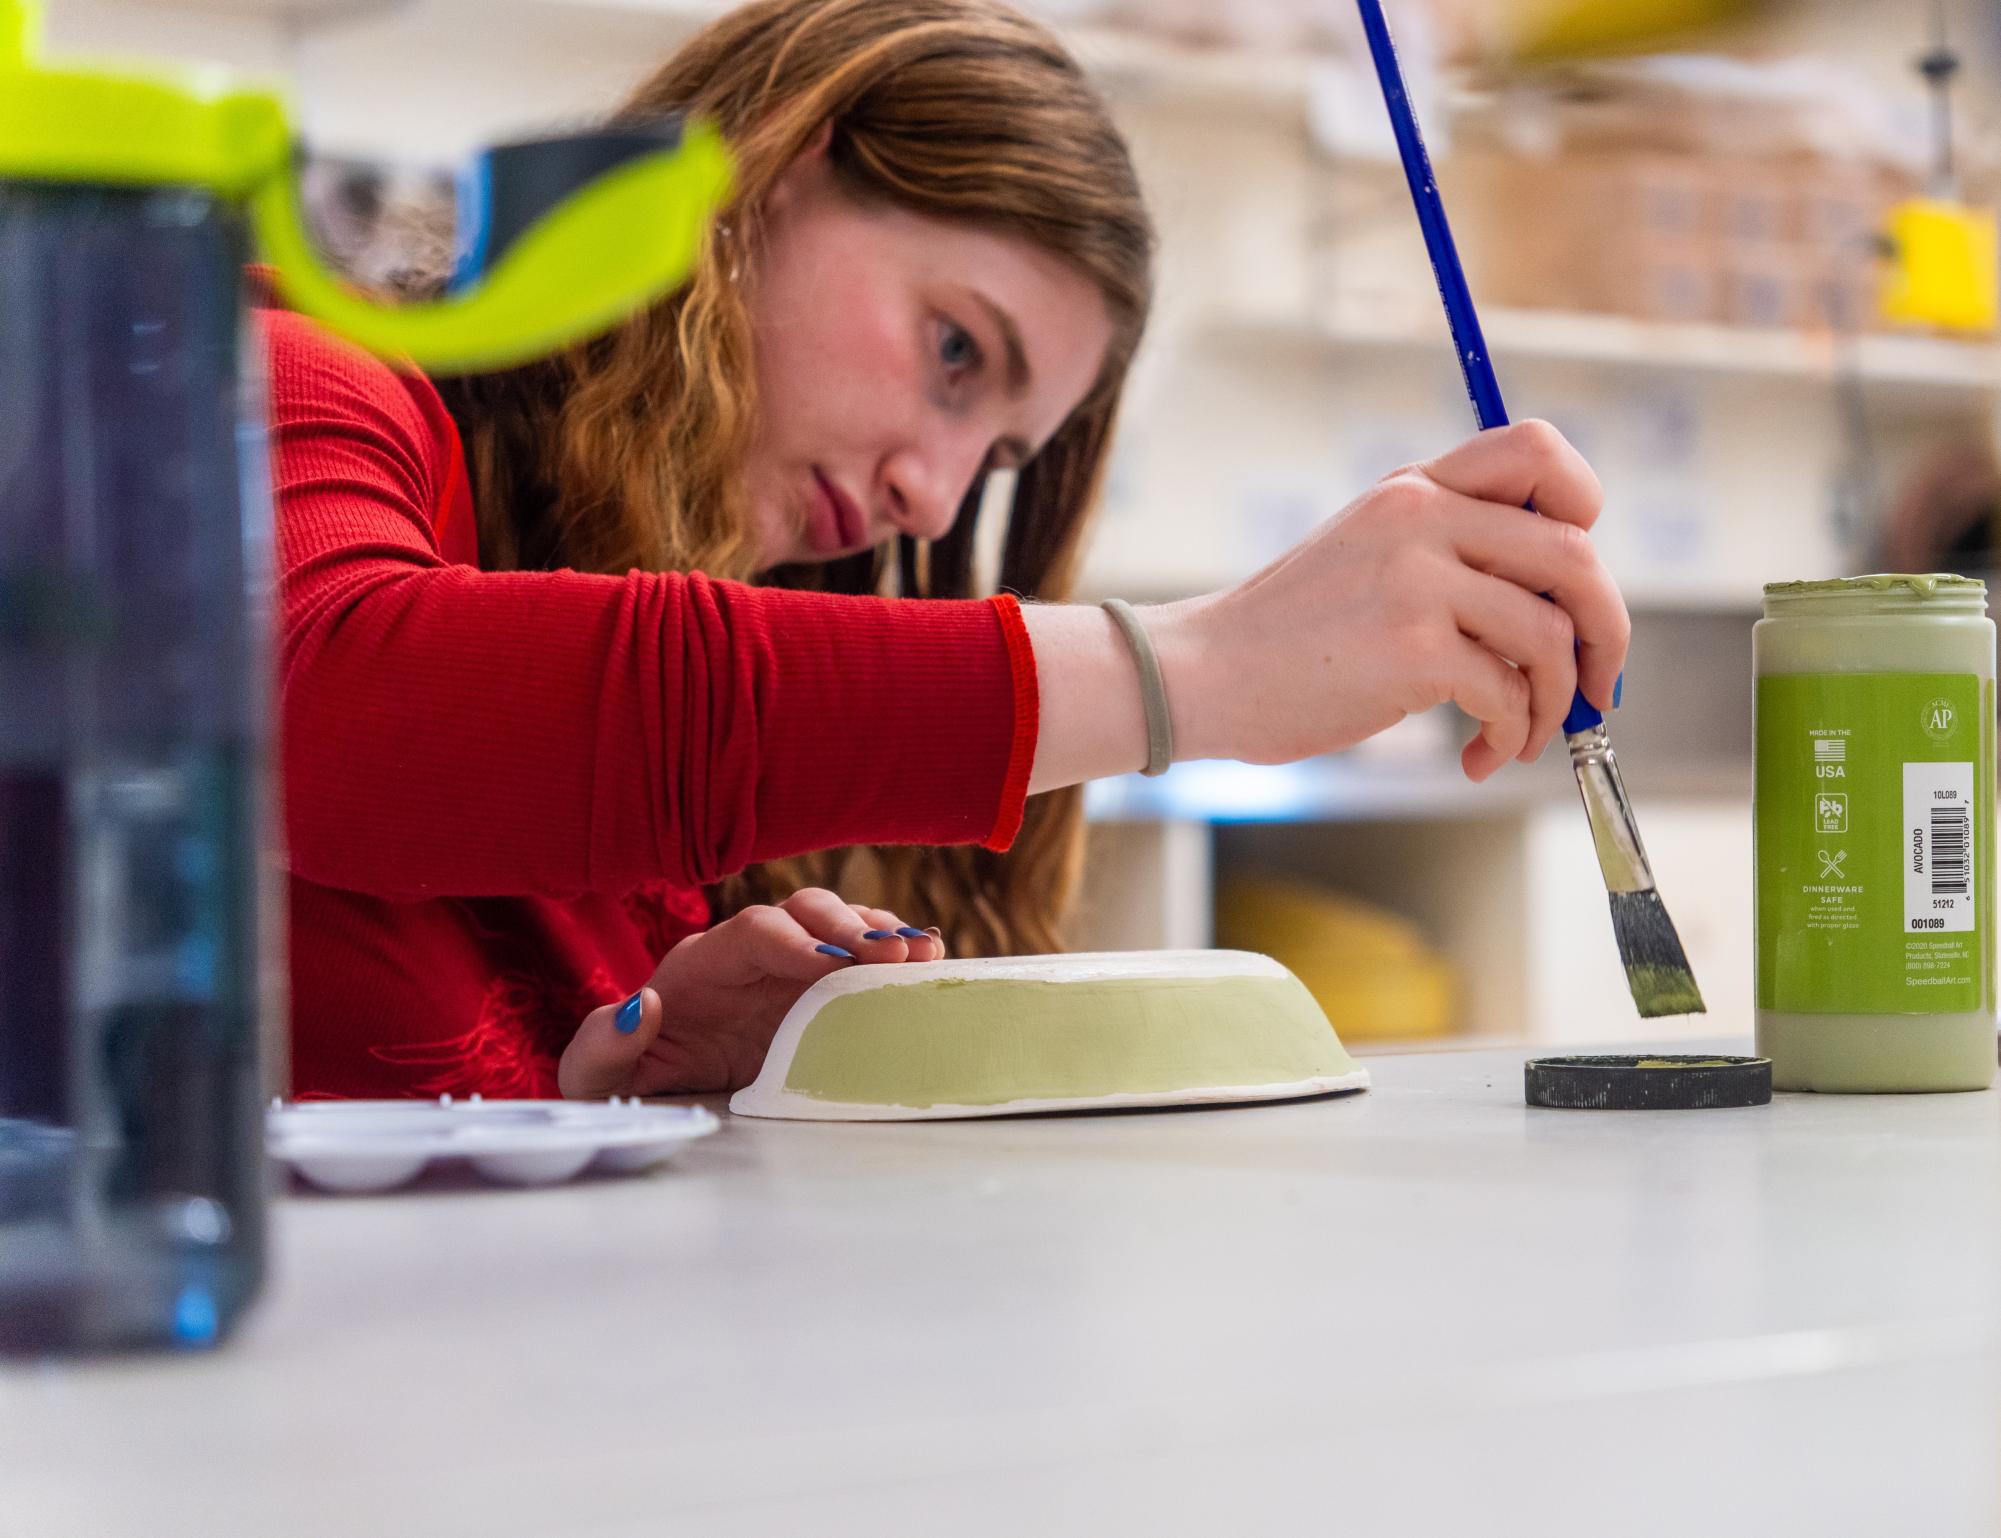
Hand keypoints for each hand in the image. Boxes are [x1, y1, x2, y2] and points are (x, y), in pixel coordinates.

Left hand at [558, 888, 944, 1098]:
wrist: (655, 1088)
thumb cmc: (629, 1079)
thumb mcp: (600, 1079)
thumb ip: (601, 1049)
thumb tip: (640, 1006)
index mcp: (702, 963)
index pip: (753, 930)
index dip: (796, 940)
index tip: (832, 964)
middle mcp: (752, 952)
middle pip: (806, 913)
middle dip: (851, 930)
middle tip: (893, 957)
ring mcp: (791, 966)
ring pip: (841, 925)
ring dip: (883, 935)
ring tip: (925, 955)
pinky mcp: (821, 988)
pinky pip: (863, 957)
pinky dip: (897, 955)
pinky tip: (930, 964)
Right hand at [1156, 420, 1628, 781]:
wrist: (1204, 675)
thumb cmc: (1290, 635)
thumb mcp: (1367, 553)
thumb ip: (1448, 545)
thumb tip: (1562, 596)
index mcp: (1414, 488)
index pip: (1537, 448)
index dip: (1581, 506)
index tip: (1568, 577)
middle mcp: (1421, 518)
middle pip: (1574, 555)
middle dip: (1605, 631)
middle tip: (1597, 682)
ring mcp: (1416, 582)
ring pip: (1550, 634)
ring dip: (1558, 700)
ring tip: (1525, 735)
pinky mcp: (1412, 650)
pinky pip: (1508, 693)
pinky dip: (1511, 736)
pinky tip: (1479, 757)